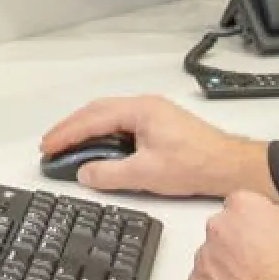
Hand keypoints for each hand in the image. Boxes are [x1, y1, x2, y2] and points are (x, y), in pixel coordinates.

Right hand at [36, 94, 269, 198]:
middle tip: (49, 145)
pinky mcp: (160, 125)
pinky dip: (102, 133)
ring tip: (67, 146)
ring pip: (108, 116)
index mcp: (140, 110)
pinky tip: (97, 147)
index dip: (66, 134)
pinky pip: (121, 123)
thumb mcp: (146, 173)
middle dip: (70, 128)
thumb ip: (109, 173)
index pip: (92, 119)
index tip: (47, 146)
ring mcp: (153, 113)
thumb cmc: (196, 165)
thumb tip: (84, 172)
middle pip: (97, 111)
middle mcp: (145, 105)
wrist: (231, 167)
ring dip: (86, 130)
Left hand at [185, 190, 278, 279]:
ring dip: (228, 266)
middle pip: (225, 229)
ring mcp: (204, 257)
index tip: (265, 235)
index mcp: (244, 207)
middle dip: (239, 242)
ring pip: (213, 256)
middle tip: (260, 262)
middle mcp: (218, 227)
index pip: (243, 204)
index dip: (256, 221)